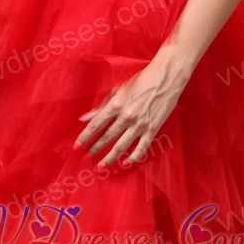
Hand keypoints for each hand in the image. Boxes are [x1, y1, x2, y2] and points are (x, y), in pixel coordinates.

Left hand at [73, 52, 190, 167]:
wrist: (166, 78)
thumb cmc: (141, 81)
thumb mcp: (118, 89)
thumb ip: (101, 105)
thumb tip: (84, 118)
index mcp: (116, 104)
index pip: (96, 124)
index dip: (85, 137)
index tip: (77, 146)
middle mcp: (126, 116)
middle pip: (107, 137)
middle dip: (95, 149)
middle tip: (86, 158)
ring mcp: (140, 124)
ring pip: (121, 146)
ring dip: (110, 157)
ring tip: (101, 165)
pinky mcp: (152, 129)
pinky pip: (141, 148)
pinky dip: (133, 157)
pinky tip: (125, 162)